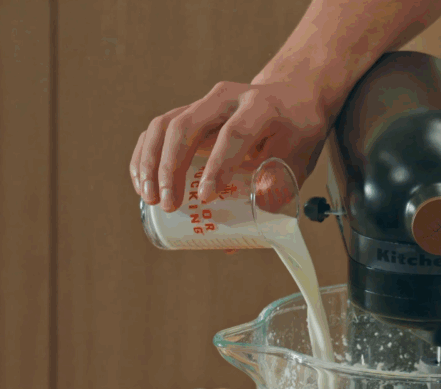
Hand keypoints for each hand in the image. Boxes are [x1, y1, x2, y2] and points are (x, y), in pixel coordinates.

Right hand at [130, 80, 328, 212]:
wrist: (292, 95)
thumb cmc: (296, 133)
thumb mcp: (298, 160)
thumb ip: (272, 195)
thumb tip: (233, 242)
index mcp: (262, 106)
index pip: (235, 133)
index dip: (218, 166)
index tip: (206, 198)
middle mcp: (228, 97)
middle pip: (188, 125)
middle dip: (172, 167)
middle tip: (168, 204)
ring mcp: (205, 101)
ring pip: (166, 125)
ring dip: (151, 163)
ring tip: (150, 198)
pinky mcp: (190, 110)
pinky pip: (158, 129)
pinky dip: (145, 155)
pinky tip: (142, 183)